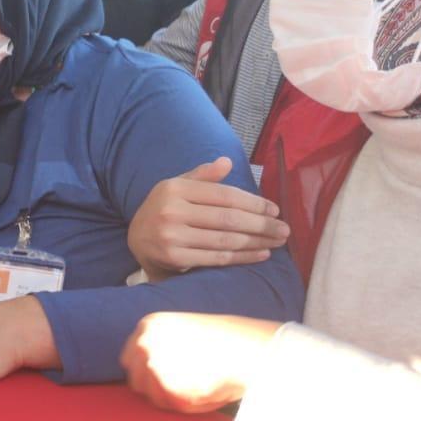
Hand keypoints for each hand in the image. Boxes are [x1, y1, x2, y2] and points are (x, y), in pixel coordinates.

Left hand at [122, 312, 280, 412]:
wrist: (246, 347)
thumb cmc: (226, 343)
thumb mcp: (185, 333)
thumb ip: (164, 348)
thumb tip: (150, 374)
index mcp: (149, 326)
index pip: (130, 359)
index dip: (146, 374)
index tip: (162, 384)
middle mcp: (144, 341)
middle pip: (136, 380)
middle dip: (156, 390)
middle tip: (182, 392)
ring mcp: (151, 361)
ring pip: (152, 397)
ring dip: (174, 399)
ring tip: (202, 388)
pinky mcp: (164, 382)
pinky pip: (172, 405)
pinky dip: (189, 405)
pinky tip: (208, 391)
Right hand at [128, 158, 288, 280]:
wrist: (137, 240)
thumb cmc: (164, 209)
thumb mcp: (177, 186)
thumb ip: (202, 176)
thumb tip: (227, 162)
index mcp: (175, 189)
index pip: (224, 195)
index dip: (253, 203)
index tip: (274, 210)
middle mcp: (172, 211)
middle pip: (228, 219)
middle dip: (261, 225)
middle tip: (284, 229)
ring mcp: (172, 236)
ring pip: (225, 240)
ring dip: (256, 242)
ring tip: (277, 242)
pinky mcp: (174, 257)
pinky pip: (216, 258)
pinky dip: (242, 257)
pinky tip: (260, 254)